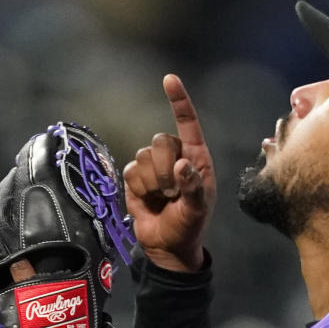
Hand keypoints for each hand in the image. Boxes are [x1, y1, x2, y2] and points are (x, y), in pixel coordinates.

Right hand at [122, 74, 214, 272]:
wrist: (167, 247)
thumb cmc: (189, 227)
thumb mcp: (196, 211)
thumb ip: (192, 188)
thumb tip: (182, 166)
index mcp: (196, 158)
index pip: (188, 123)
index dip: (178, 101)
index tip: (169, 79)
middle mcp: (175, 157)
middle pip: (160, 141)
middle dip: (164, 169)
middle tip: (172, 192)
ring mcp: (154, 166)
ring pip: (143, 157)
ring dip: (152, 183)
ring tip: (162, 199)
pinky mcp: (136, 178)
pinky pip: (132, 171)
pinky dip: (140, 189)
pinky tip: (148, 201)